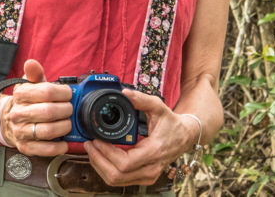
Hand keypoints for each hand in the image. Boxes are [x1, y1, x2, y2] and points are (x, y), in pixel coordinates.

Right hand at [0, 59, 72, 155]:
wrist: (8, 120)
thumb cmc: (27, 100)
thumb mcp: (29, 84)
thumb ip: (34, 73)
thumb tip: (31, 63)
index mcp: (20, 95)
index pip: (46, 91)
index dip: (63, 92)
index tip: (68, 93)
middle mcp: (18, 114)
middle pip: (49, 112)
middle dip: (66, 110)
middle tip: (69, 109)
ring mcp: (21, 132)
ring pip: (48, 131)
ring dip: (64, 127)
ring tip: (67, 123)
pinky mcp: (25, 147)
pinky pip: (45, 150)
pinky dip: (58, 147)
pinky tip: (64, 142)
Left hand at [84, 89, 198, 185]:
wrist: (185, 137)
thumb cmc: (171, 123)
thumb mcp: (159, 107)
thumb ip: (141, 99)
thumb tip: (124, 93)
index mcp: (153, 152)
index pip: (124, 163)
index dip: (106, 153)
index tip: (96, 140)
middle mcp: (150, 169)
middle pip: (116, 175)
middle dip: (98, 160)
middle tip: (89, 144)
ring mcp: (148, 176)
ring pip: (116, 181)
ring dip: (100, 166)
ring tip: (92, 150)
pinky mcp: (144, 178)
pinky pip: (121, 180)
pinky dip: (107, 170)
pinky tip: (102, 157)